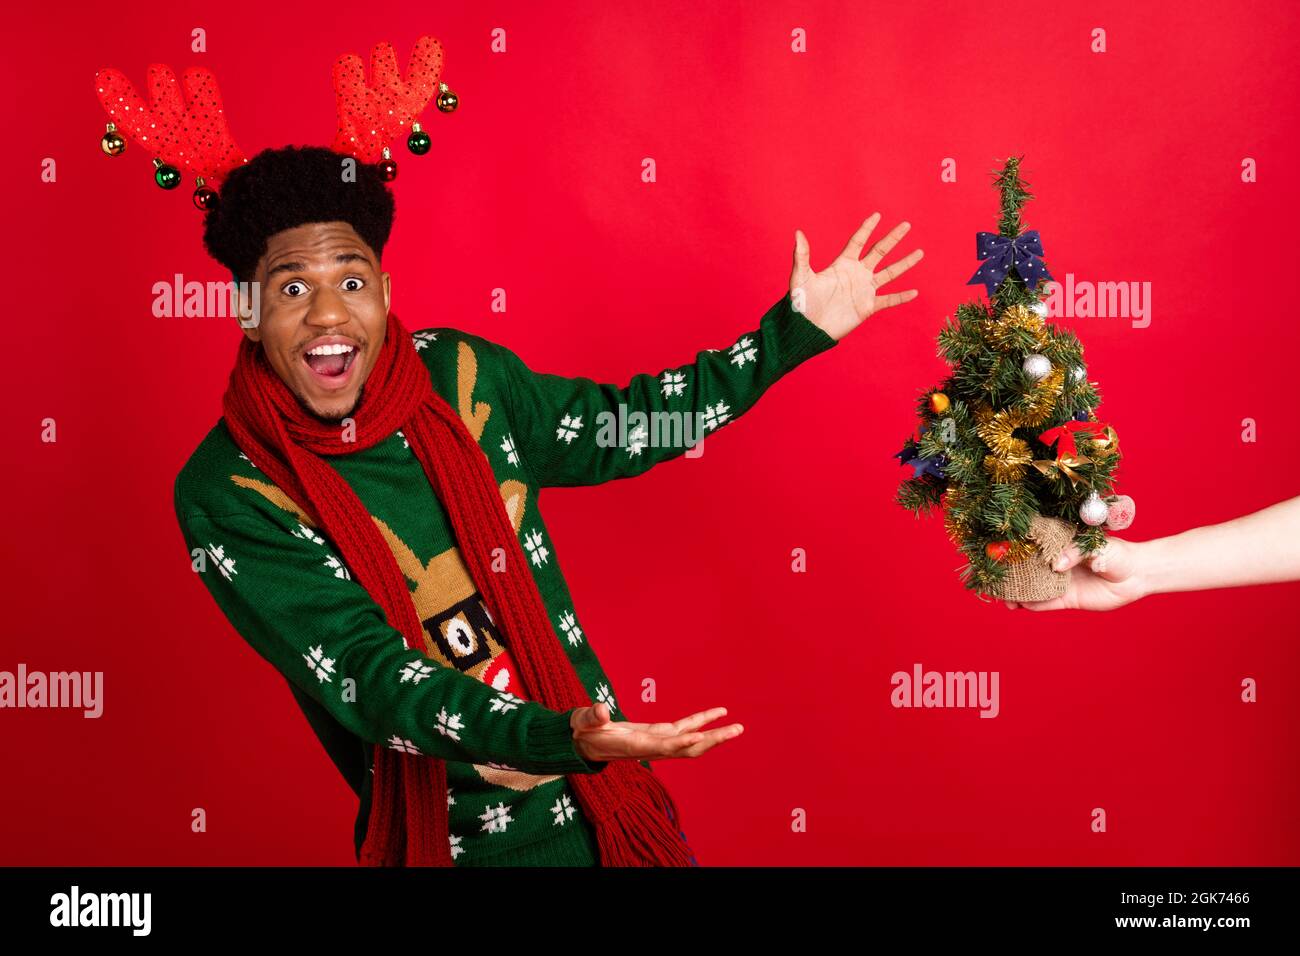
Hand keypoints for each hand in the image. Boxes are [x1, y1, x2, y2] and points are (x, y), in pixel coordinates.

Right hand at [569, 703, 743, 761]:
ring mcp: (658, 741)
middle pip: (687, 748)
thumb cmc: (581, 733)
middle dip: (712, 741)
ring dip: (714, 734)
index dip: (681, 743)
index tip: (700, 737)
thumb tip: (601, 711)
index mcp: (635, 746)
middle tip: (736, 730)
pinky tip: (718, 713)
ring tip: (737, 726)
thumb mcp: (582, 724)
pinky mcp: (659, 733)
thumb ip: (591, 718)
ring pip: (691, 741)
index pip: (662, 747)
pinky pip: (685, 728)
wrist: (582, 744)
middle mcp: (652, 747)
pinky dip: (702, 721)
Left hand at [790, 212, 923, 341]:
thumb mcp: (801, 277)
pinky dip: (901, 297)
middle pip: (879, 252)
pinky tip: (914, 292)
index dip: (867, 228)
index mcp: (842, 264)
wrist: (808, 328)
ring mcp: (864, 290)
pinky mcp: (867, 307)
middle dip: (892, 238)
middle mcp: (856, 274)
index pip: (858, 242)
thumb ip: (802, 255)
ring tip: (920, 252)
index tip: (877, 215)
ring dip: (904, 263)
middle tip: (906, 225)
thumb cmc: (802, 302)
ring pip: (889, 273)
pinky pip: (888, 300)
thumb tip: (798, 232)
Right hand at [1004, 537, 1147, 610]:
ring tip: (1003, 598)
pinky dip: (1031, 604)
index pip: (1029, 546)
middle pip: (1024, 569)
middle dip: (1007, 575)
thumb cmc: (1117, 553)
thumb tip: (1055, 565)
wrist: (1137, 574)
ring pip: (1031, 587)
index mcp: (1057, 544)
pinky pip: (1045, 603)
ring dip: (1016, 592)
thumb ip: (1075, 552)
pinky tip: (1020, 605)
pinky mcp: (1066, 599)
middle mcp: (1054, 563)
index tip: (994, 553)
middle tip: (992, 580)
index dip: (1011, 549)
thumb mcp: (1096, 546)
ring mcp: (1058, 582)